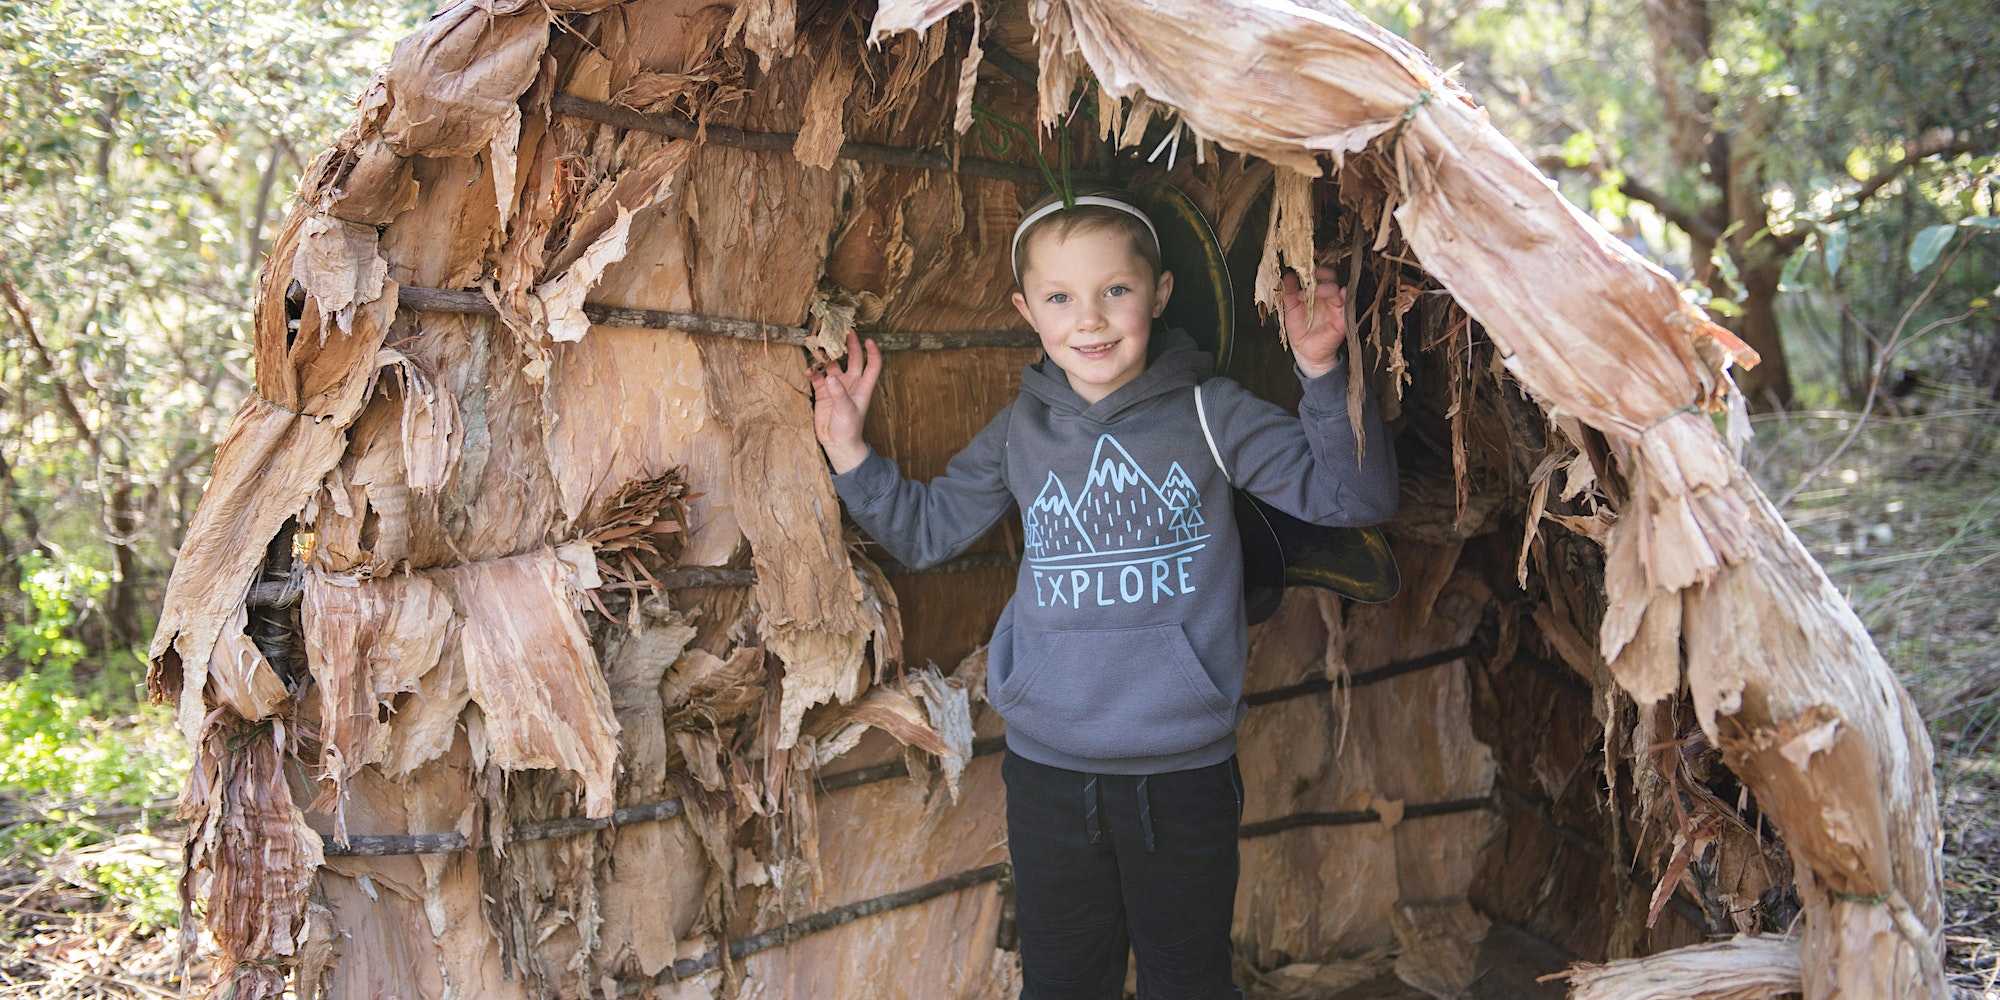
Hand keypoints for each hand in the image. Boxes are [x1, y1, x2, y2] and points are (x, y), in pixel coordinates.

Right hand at [808, 331, 881, 473]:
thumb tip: (830, 377)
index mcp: (864, 386)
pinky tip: (808, 370)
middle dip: (849, 345)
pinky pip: (818, 377)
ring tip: (819, 346)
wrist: (837, 444)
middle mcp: (851, 383)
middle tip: (842, 330)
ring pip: (833, 365)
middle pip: (853, 359)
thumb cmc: (849, 429)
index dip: (872, 351)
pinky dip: (813, 372)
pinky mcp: (823, 392)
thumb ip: (839, 393)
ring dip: (826, 356)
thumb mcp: (846, 411)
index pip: (872, 365)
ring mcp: (837, 387)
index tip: (868, 339)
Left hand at [1281, 265, 1349, 378]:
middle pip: (1329, 275)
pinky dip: (1343, 296)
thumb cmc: (1300, 330)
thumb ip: (1289, 291)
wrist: (1306, 352)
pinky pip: (1346, 304)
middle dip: (1319, 271)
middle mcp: (1327, 296)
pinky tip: (1339, 292)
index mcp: (1315, 291)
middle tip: (1307, 272)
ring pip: (1334, 287)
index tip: (1307, 256)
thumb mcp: (1290, 308)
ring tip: (1304, 296)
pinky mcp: (1342, 318)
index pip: (1318, 272)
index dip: (1314, 263)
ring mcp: (1336, 306)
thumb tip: (1288, 274)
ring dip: (1320, 287)